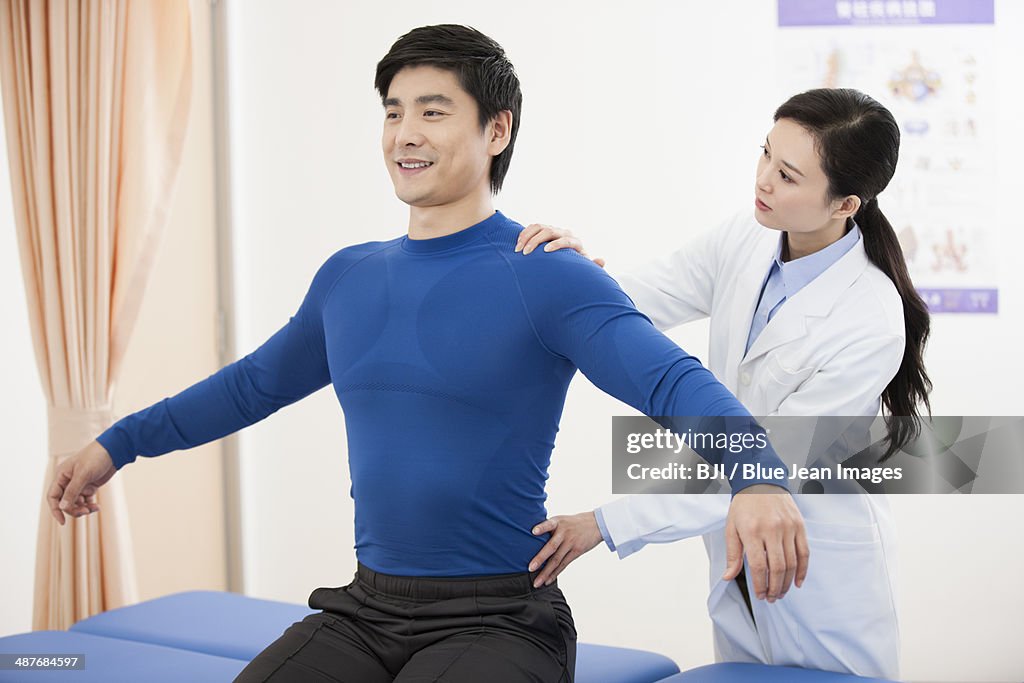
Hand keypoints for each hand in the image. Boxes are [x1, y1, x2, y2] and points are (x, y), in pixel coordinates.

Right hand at [47, 440, 116, 524]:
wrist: (114, 451)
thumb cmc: (96, 458)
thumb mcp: (83, 474)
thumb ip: (72, 491)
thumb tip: (62, 507)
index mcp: (61, 475)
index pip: (53, 496)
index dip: (55, 510)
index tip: (63, 521)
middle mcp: (68, 481)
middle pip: (64, 502)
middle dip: (73, 509)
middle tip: (85, 511)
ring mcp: (79, 484)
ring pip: (75, 503)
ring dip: (82, 509)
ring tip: (93, 509)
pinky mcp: (89, 486)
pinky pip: (86, 501)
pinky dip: (90, 505)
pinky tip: (97, 507)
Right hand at [515, 223, 605, 267]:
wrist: (570, 260)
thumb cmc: (576, 267)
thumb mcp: (584, 268)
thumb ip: (593, 266)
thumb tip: (601, 260)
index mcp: (576, 242)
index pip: (566, 240)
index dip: (556, 244)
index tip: (546, 251)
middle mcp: (565, 233)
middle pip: (549, 231)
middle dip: (536, 241)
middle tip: (525, 253)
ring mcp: (554, 230)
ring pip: (539, 227)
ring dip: (527, 236)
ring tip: (518, 249)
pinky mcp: (545, 230)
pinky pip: (533, 227)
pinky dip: (524, 233)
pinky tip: (517, 243)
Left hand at [527, 511, 603, 586]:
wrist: (595, 524)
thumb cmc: (572, 522)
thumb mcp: (561, 519)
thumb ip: (548, 527)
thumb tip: (529, 535)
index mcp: (558, 522)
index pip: (549, 524)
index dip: (542, 527)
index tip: (533, 531)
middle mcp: (564, 533)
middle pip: (551, 547)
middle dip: (540, 558)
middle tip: (530, 568)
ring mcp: (571, 543)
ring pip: (557, 560)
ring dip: (546, 572)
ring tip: (536, 583)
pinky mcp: (576, 551)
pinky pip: (564, 564)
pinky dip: (555, 573)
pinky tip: (547, 581)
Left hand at [722, 484, 808, 601]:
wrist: (761, 481)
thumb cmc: (744, 506)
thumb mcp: (731, 527)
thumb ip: (732, 554)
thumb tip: (728, 577)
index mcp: (752, 531)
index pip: (760, 566)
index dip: (760, 584)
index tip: (759, 595)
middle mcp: (772, 530)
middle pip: (778, 568)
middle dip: (774, 588)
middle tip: (771, 598)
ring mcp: (788, 528)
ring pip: (792, 563)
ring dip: (786, 582)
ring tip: (780, 593)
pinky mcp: (799, 526)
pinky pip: (804, 553)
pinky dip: (802, 570)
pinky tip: (797, 582)